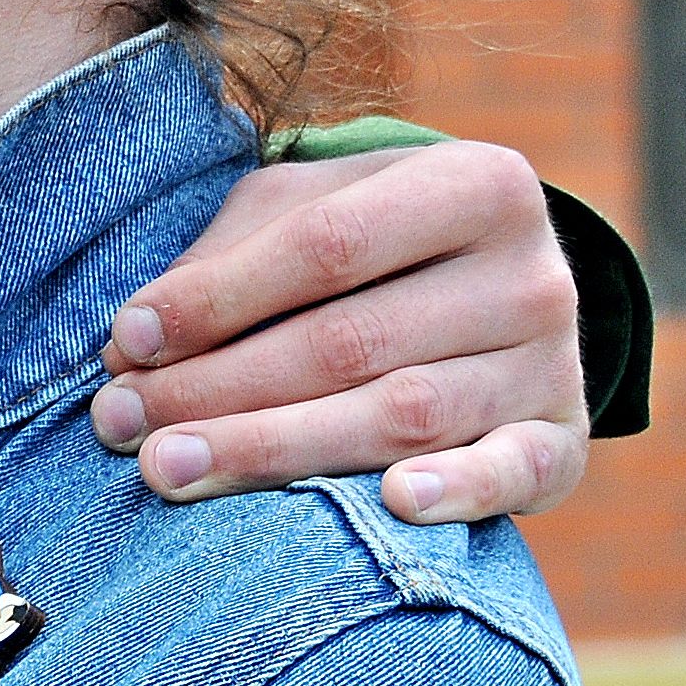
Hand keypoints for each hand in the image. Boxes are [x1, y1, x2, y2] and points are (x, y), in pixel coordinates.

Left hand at [87, 140, 587, 524]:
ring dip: (275, 449)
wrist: (497, 288)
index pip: (326, 244)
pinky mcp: (563, 443)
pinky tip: (391, 502)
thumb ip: (225, 259)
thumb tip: (134, 341)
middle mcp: (530, 272)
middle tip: (122, 423)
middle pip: (351, 341)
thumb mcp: (305, 210)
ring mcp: (554, 363)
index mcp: (475, 183)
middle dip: (220, 388)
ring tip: (171, 469)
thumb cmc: (372, 242)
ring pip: (403, 415)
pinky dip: (458, 490)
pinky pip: (514, 472)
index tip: (129, 338)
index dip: (219, 296)